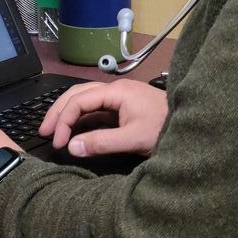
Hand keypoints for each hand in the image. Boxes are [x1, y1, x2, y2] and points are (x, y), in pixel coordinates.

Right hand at [40, 79, 168, 158]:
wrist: (194, 127)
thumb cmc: (166, 128)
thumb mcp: (134, 139)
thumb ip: (102, 143)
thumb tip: (73, 147)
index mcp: (117, 92)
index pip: (79, 101)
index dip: (64, 121)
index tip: (58, 142)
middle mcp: (116, 90)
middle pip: (78, 94)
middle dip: (59, 111)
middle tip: (44, 131)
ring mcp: (121, 97)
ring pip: (86, 99)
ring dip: (68, 112)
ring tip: (54, 129)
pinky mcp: (125, 107)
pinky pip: (96, 108)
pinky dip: (82, 117)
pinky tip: (75, 130)